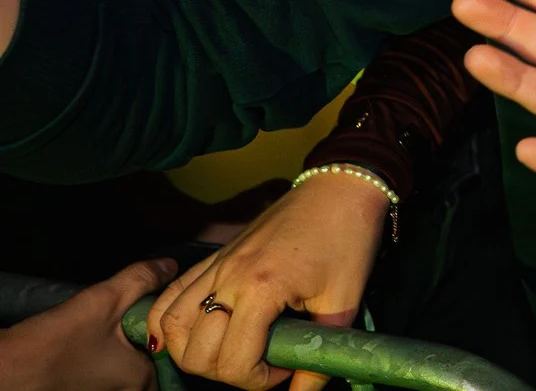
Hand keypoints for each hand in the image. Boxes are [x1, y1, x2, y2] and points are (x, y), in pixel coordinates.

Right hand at [0, 260, 171, 390]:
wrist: (7, 368)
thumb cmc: (58, 341)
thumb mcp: (105, 300)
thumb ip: (142, 279)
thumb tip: (171, 266)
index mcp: (141, 378)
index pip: (174, 360)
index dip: (176, 334)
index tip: (170, 312)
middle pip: (155, 363)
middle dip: (154, 338)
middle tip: (147, 313)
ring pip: (132, 366)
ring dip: (133, 344)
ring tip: (126, 320)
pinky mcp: (84, 388)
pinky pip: (111, 370)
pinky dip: (113, 352)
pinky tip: (103, 334)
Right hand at [149, 174, 386, 390]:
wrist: (342, 185)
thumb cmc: (349, 238)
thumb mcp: (344, 301)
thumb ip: (320, 355)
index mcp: (262, 289)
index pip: (232, 362)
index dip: (257, 380)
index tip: (284, 370)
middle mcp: (228, 276)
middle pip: (195, 352)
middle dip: (225, 371)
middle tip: (260, 363)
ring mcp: (216, 264)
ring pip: (170, 327)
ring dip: (192, 352)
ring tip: (228, 352)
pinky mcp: (214, 256)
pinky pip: (170, 295)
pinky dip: (167, 323)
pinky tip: (186, 338)